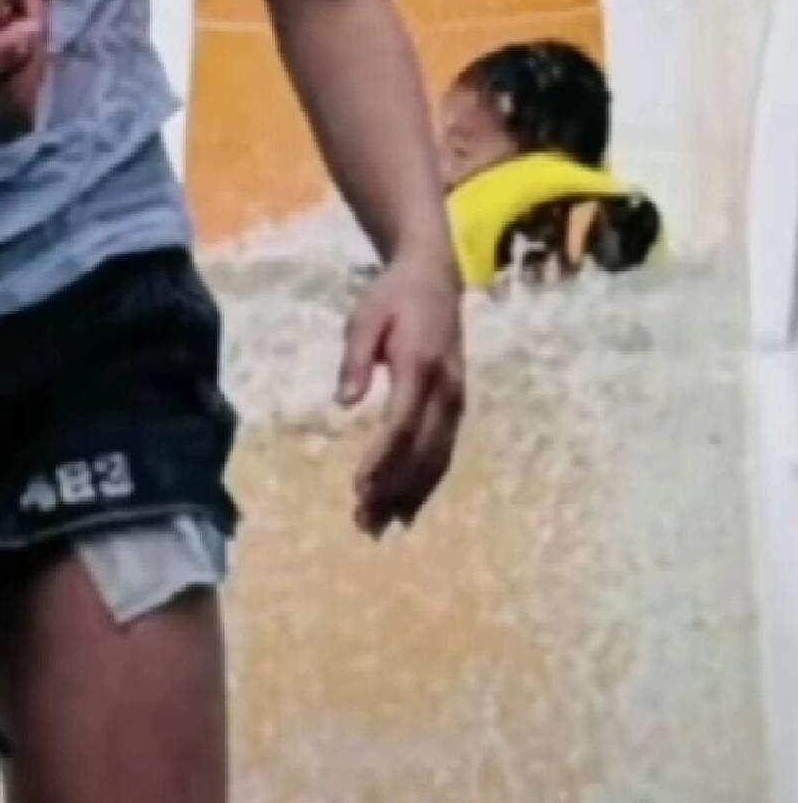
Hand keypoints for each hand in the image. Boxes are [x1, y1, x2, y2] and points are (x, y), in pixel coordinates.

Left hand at [337, 251, 464, 537]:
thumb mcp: (364, 316)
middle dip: (394, 489)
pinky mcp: (457, 404)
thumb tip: (345, 401)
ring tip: (383, 524)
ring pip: (438, 457)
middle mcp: (445, 388)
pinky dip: (428, 481)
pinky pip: (445, 451)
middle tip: (365, 521)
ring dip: (411, 493)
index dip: (381, 459)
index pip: (401, 423)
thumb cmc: (391, 296)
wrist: (435, 277)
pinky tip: (409, 505)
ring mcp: (456, 398)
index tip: (358, 486)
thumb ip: (355, 357)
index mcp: (420, 365)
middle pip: (422, 450)